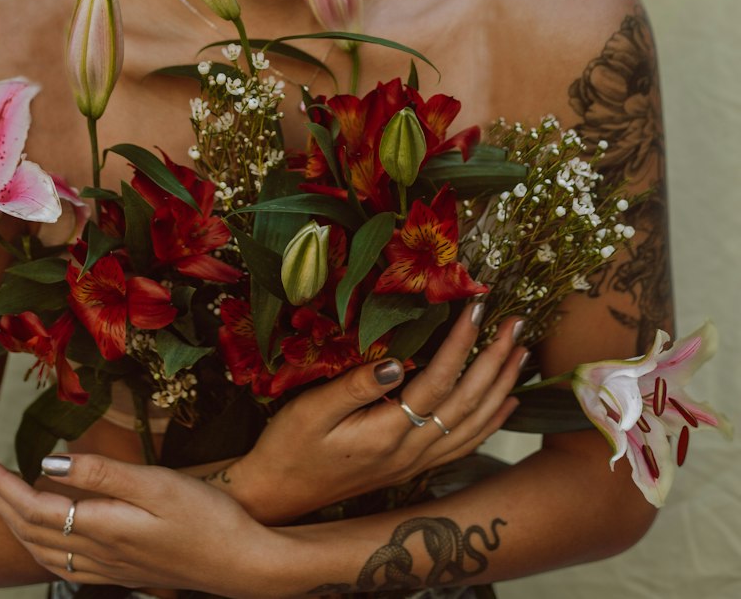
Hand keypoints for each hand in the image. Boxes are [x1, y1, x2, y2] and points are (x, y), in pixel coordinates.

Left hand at [0, 448, 287, 597]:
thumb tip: (48, 464)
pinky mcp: (121, 570)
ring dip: (13, 522)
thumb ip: (102, 474)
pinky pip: (62, 561)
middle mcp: (96, 552)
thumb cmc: (207, 517)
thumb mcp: (158, 485)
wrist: (242, 564)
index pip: (31, 506)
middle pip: (28, 529)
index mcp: (101, 527)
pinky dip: (40, 542)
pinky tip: (46, 530)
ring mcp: (108, 566)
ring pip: (42, 549)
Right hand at [223, 304, 525, 522]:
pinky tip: (505, 403)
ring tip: (521, 353)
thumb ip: (353, 387)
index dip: (460, 343)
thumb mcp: (310, 411)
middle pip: (466, 402)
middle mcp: (410, 452)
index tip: (476, 307)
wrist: (280, 494)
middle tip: (516, 323)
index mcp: (386, 433)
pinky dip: (491, 422)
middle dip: (495, 360)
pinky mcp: (412, 467)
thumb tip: (396, 361)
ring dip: (501, 387)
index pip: (436, 381)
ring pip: (473, 424)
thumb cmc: (289, 446)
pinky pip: (464, 444)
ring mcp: (415, 463)